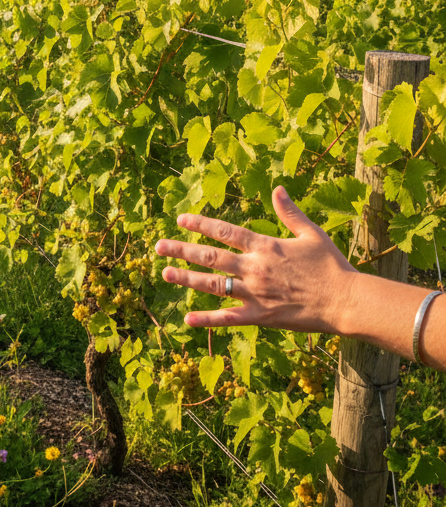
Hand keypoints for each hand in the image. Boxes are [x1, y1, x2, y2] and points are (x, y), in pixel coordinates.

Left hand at [154, 186, 357, 332]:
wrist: (347, 301)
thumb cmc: (331, 266)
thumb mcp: (311, 233)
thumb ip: (290, 212)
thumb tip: (277, 188)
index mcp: (265, 246)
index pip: (225, 231)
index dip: (200, 224)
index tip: (180, 220)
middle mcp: (254, 268)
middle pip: (210, 257)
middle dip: (182, 250)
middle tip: (159, 247)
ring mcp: (255, 294)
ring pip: (213, 285)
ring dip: (187, 279)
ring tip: (165, 273)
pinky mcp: (260, 317)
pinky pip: (228, 318)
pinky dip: (207, 319)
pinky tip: (186, 318)